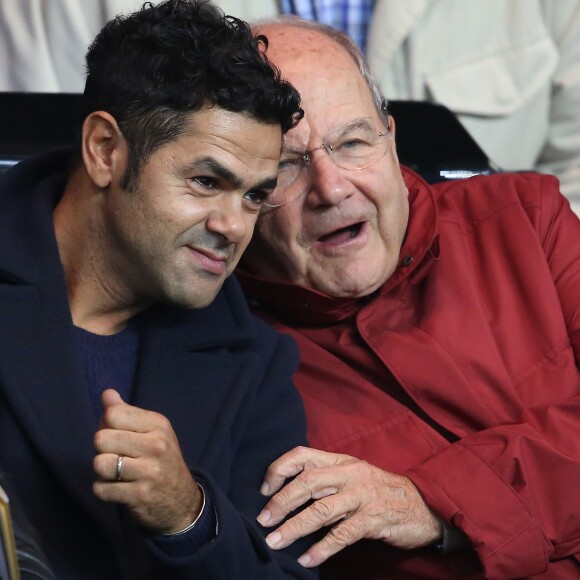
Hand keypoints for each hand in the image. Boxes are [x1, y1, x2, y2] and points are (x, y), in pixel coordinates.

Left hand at [93, 389, 201, 533]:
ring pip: (99, 464)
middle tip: (117, 456)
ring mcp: (149, 471)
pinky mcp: (139, 495)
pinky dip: (104, 490)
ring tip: (117, 472)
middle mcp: (156, 445)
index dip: (106, 425)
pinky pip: (101, 489)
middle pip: (101, 438)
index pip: (113, 414)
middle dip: (102, 449)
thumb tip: (106, 393)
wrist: (181, 499)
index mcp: (158, 424)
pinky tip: (119, 488)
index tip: (118, 435)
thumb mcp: (152, 431)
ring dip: (102, 471)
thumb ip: (127, 412)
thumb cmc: (160, 459)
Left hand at [257, 446, 441, 567]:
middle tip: (263, 520)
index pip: (303, 455)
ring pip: (321, 510)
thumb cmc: (379, 490)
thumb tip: (289, 491)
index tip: (264, 488)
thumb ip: (326, 477)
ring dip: (295, 528)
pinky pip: (342, 535)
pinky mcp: (373, 520)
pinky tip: (307, 559)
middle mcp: (349, 474)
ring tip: (275, 542)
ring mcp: (361, 496)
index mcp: (341, 460)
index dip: (280, 469)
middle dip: (282, 501)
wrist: (423, 505)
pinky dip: (322, 549)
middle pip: (308, 482)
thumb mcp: (353, 474)